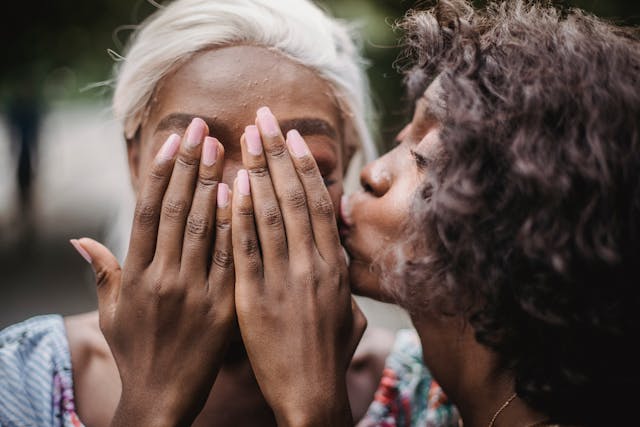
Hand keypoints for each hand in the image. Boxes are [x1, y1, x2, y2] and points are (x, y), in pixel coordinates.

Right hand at [70, 118, 234, 426]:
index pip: (150, 212)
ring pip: (207, 228)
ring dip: (216, 185)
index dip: (162, 172)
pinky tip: (246, 195)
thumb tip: (80, 238)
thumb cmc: (136, 352)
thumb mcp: (111, 312)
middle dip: (192, 166)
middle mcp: (164, 278)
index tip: (174, 140)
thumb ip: (102, 271)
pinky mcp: (224, 307)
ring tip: (227, 149)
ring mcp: (196, 292)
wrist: (162, 397)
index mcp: (136, 275)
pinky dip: (238, 226)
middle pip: (179, 211)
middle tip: (205, 129)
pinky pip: (233, 259)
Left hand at [232, 107, 366, 426]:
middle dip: (277, 153)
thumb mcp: (349, 312)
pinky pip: (246, 248)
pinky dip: (239, 214)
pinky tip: (230, 186)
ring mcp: (285, 280)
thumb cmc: (329, 355)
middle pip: (295, 197)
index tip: (289, 135)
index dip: (304, 166)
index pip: (319, 203)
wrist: (312, 397)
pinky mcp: (255, 299)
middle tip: (261, 116)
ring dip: (257, 171)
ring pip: (271, 213)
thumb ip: (343, 278)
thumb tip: (339, 251)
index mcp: (335, 266)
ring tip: (243, 137)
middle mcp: (313, 265)